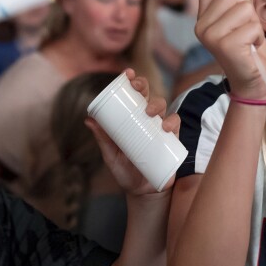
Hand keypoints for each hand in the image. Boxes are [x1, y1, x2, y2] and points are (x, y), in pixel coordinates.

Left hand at [85, 70, 178, 197]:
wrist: (143, 192)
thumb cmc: (126, 171)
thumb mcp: (110, 155)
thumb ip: (102, 139)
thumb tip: (88, 120)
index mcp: (132, 119)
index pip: (133, 96)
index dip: (132, 81)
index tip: (128, 73)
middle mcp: (148, 120)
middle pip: (149, 95)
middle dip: (144, 86)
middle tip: (137, 86)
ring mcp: (161, 129)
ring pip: (163, 107)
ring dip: (157, 104)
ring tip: (148, 112)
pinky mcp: (173, 140)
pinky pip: (176, 125)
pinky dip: (173, 122)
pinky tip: (166, 126)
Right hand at [195, 0, 265, 99]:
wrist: (253, 84)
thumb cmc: (249, 49)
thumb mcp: (238, 19)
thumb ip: (233, 1)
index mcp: (203, 17)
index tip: (237, 0)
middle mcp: (201, 25)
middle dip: (248, 9)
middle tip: (245, 29)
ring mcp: (211, 36)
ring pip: (245, 8)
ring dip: (255, 24)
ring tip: (249, 39)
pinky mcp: (226, 45)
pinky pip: (253, 26)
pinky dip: (258, 36)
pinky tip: (251, 48)